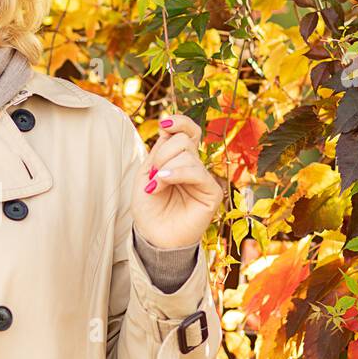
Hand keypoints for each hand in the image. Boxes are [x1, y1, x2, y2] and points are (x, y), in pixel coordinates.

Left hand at [131, 114, 224, 249]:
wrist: (152, 236)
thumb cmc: (148, 208)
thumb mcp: (146, 175)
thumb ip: (158, 152)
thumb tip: (169, 130)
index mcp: (179, 159)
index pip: (188, 131)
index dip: (179, 122)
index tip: (164, 124)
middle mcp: (194, 166)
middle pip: (183, 140)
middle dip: (162, 153)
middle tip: (153, 175)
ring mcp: (203, 179)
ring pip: (188, 155)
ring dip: (165, 167)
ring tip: (156, 186)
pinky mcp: (211, 193)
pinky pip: (197, 172)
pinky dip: (177, 174)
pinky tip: (162, 182)